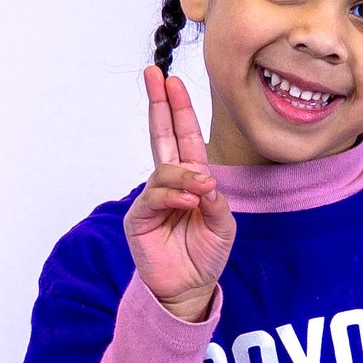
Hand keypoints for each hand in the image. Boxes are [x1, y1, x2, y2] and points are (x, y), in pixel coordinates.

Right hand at [123, 67, 234, 322]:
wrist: (190, 288)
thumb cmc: (205, 255)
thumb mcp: (223, 225)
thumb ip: (216, 200)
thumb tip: (203, 180)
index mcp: (190, 180)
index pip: (183, 137)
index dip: (178, 109)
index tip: (172, 81)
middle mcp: (169, 184)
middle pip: (161, 135)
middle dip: (158, 104)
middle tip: (153, 74)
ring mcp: (152, 199)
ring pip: (164, 170)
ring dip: (185, 176)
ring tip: (202, 192)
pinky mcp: (139, 218)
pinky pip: (155, 197)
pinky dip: (174, 196)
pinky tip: (189, 203)